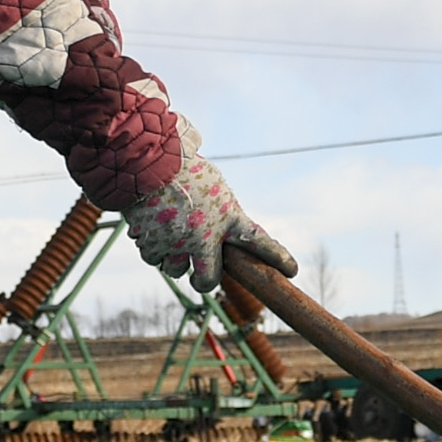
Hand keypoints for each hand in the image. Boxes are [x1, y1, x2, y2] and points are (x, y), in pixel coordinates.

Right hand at [125, 149, 295, 292]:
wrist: (148, 160)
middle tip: (200, 276)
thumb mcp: (214, 186)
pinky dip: (152, 247)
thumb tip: (217, 233)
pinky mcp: (152, 243)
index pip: (259, 242)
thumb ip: (220, 211)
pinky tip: (151, 229)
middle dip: (204, 280)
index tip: (292, 270)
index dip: (277, 258)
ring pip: (175, 269)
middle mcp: (205, 237)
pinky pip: (153, 258)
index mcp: (228, 217)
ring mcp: (178, 244)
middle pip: (208, 279)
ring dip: (173, 258)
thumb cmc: (183, 168)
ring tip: (168, 235)